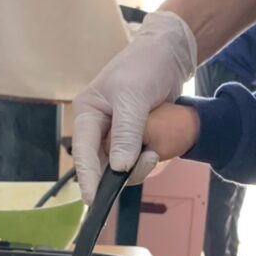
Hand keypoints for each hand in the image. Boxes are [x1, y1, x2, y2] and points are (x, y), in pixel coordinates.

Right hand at [72, 11, 196, 205]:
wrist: (171, 54)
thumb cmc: (146, 65)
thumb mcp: (134, 96)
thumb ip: (125, 132)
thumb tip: (117, 167)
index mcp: (89, 113)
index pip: (83, 152)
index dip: (87, 178)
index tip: (92, 201)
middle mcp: (100, 127)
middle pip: (103, 165)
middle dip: (123, 171)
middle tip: (148, 159)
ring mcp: (119, 135)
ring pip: (123, 167)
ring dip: (141, 165)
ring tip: (156, 149)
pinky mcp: (137, 138)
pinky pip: (139, 160)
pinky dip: (150, 159)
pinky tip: (161, 146)